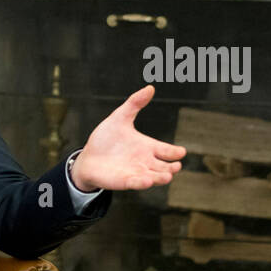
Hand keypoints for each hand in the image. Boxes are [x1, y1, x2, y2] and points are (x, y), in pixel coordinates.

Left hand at [70, 85, 185, 191]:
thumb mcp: (120, 117)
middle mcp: (145, 162)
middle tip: (176, 165)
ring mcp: (136, 173)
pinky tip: (148, 180)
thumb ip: (134, 103)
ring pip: (154, 177)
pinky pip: (136, 183)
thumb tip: (150, 87)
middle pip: (164, 167)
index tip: (181, 152)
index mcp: (148, 147)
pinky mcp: (124, 181)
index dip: (175, 152)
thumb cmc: (106, 138)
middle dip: (171, 167)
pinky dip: (142, 183)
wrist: (88, 157)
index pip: (166, 151)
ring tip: (168, 175)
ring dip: (161, 177)